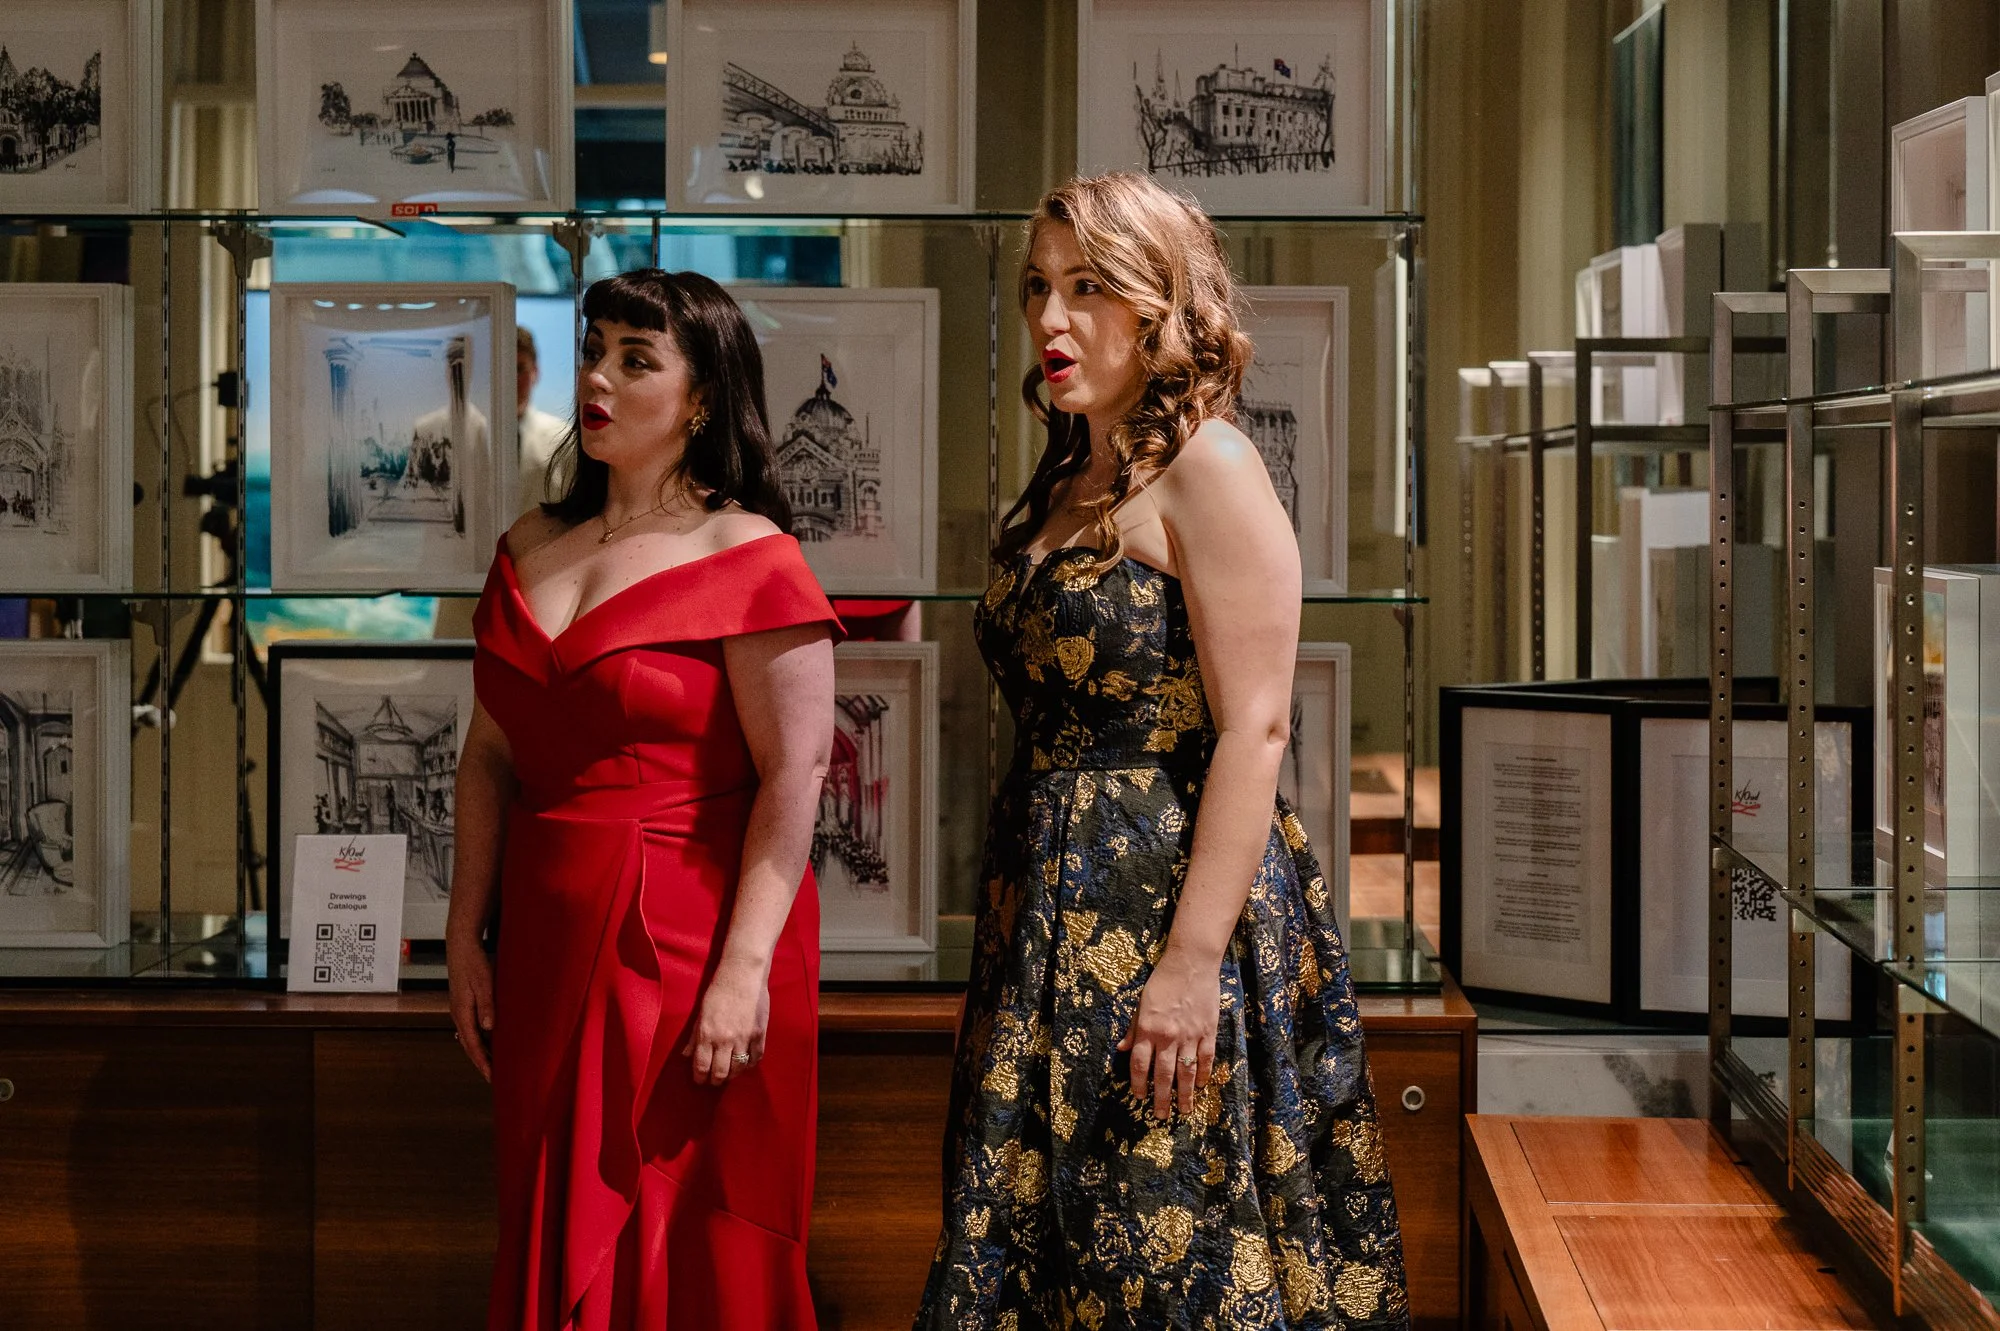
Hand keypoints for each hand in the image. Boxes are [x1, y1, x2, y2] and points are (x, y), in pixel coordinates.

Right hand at [446, 934, 494, 1081]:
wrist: (461, 945)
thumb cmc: (473, 962)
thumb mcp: (484, 983)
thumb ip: (487, 1005)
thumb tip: (489, 1028)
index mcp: (462, 1012)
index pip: (472, 1045)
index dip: (482, 1062)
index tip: (491, 1077)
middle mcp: (458, 1014)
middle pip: (469, 1045)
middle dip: (481, 1062)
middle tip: (493, 1078)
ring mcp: (460, 1009)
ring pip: (470, 1037)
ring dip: (480, 1051)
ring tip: (493, 1064)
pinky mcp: (464, 1003)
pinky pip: (471, 1027)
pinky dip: (479, 1039)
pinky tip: (488, 1042)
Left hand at [683, 957, 769, 1086]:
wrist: (742, 974)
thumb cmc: (718, 990)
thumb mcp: (701, 1013)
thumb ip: (694, 1036)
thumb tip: (686, 1055)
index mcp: (707, 1034)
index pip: (701, 1066)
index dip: (700, 1078)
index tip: (700, 1080)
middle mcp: (725, 1040)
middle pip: (720, 1073)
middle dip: (715, 1081)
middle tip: (714, 1080)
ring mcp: (744, 1038)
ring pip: (738, 1069)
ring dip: (732, 1075)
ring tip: (729, 1073)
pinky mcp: (759, 1034)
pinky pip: (756, 1058)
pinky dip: (749, 1065)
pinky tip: (745, 1064)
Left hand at [1117, 945, 1220, 1120]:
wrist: (1191, 964)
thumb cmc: (1162, 981)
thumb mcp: (1141, 1003)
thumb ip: (1134, 1029)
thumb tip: (1122, 1049)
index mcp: (1148, 1029)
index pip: (1141, 1064)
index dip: (1139, 1084)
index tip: (1139, 1098)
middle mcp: (1168, 1036)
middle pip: (1163, 1075)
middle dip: (1161, 1098)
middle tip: (1160, 1115)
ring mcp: (1190, 1036)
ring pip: (1186, 1073)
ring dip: (1184, 1095)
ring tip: (1183, 1111)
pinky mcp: (1208, 1032)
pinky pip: (1206, 1059)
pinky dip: (1204, 1075)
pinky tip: (1201, 1087)